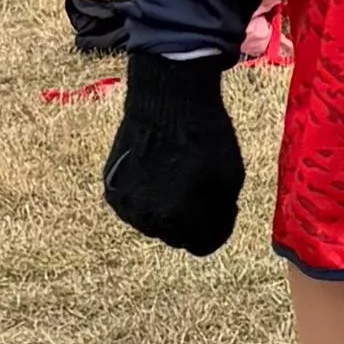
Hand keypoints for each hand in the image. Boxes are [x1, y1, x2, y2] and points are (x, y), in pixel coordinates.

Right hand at [103, 50, 244, 254]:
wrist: (165, 97)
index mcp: (179, 218)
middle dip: (195, 221)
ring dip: (170, 211)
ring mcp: (125, 204)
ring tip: (181, 178)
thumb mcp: (232, 176)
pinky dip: (149, 197)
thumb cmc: (205, 135)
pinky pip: (135, 207)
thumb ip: (223, 213)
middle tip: (206, 190)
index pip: (203, 246)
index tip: (226, 206)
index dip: (220, 228)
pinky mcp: (111, 188)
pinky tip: (159, 172)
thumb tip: (211, 229)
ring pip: (154, 224)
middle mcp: (147, 218)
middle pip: (178, 238)